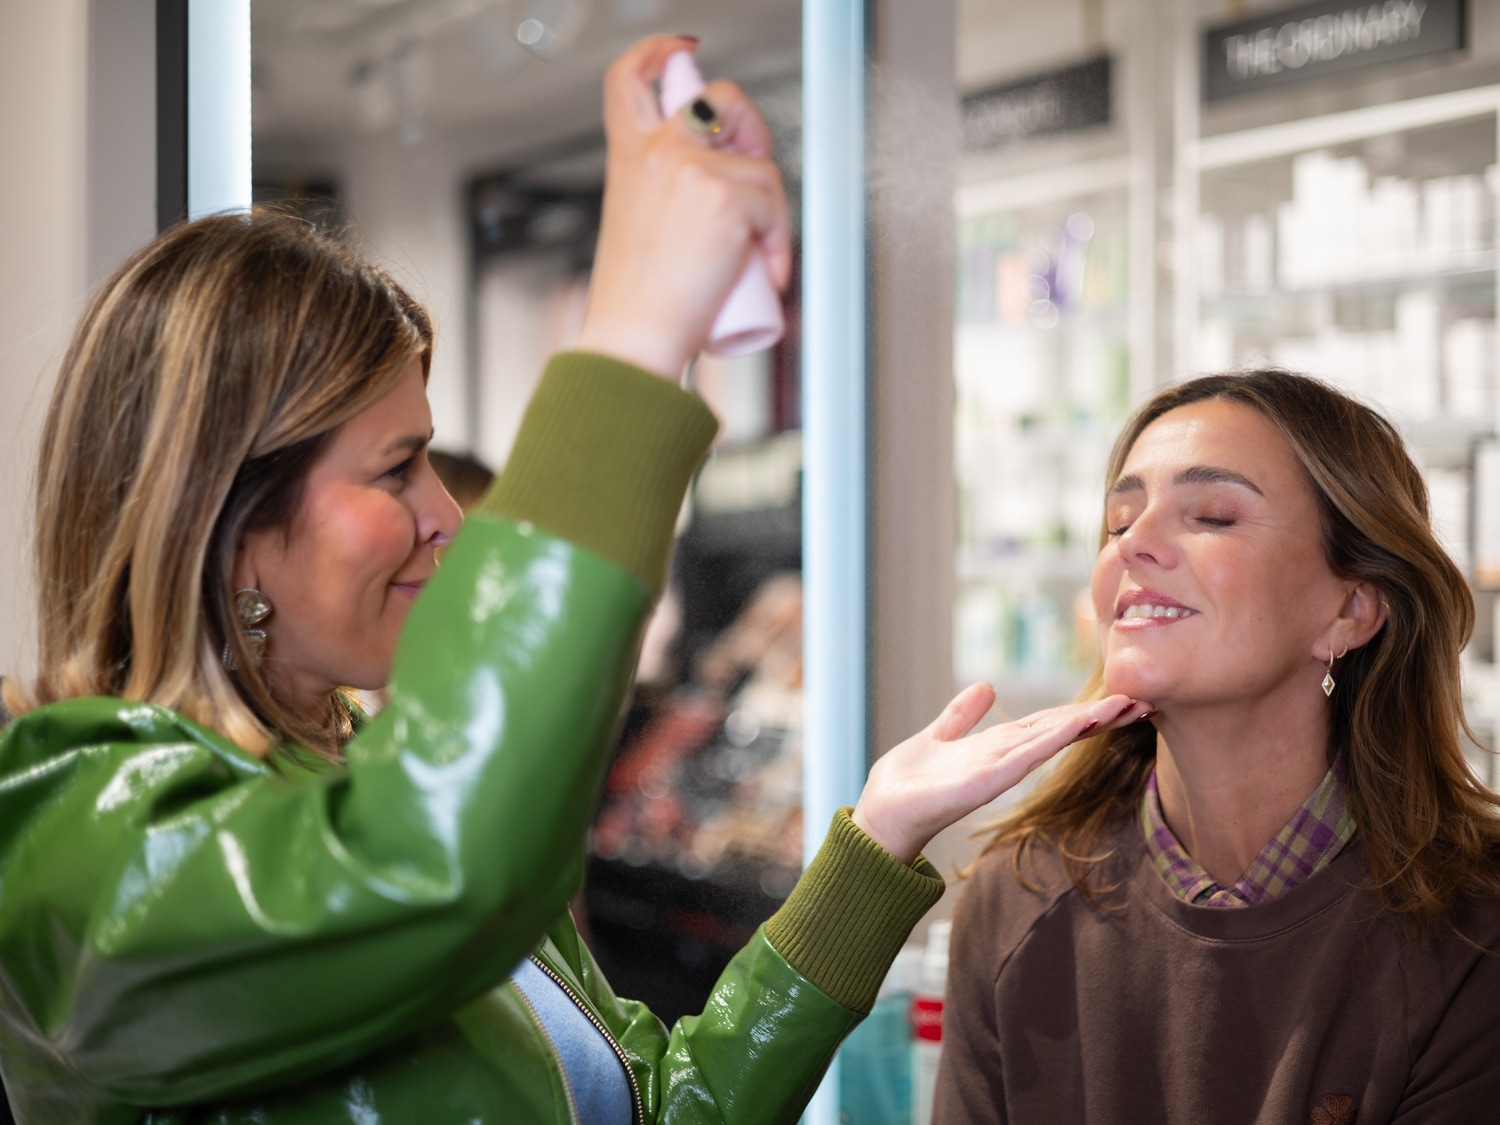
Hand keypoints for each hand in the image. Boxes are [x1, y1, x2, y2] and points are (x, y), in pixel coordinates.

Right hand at [575, 36, 790, 378]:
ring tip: (752, 259)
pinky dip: (779, 246)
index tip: (682, 50)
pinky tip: (762, 274)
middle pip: (722, 99)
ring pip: (762, 167)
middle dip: (753, 134)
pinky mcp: (726, 194)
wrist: (634, 336)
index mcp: (628, 154)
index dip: (658, 52)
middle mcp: (657, 148)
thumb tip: (720, 180)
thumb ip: (666, 190)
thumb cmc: (638, 298)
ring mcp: (692, 167)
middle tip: (753, 184)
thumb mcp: (639, 223)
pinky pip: (775, 208)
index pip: (630, 77)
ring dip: (771, 216)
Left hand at [851, 686, 1152, 864]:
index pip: (1044, 724)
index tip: (1115, 697)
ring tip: (1122, 706)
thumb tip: (984, 686)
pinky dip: (1050, 739)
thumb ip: (961, 715)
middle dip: (1095, 717)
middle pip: (1056, 732)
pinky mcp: (983, 783)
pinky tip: (1076, 724)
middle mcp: (1002, 760)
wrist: (881, 815)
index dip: (1078, 711)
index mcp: (993, 748)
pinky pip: (1022, 757)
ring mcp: (996, 772)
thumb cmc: (907, 783)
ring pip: (1048, 741)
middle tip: (1137, 700)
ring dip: (1084, 724)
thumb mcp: (938, 736)